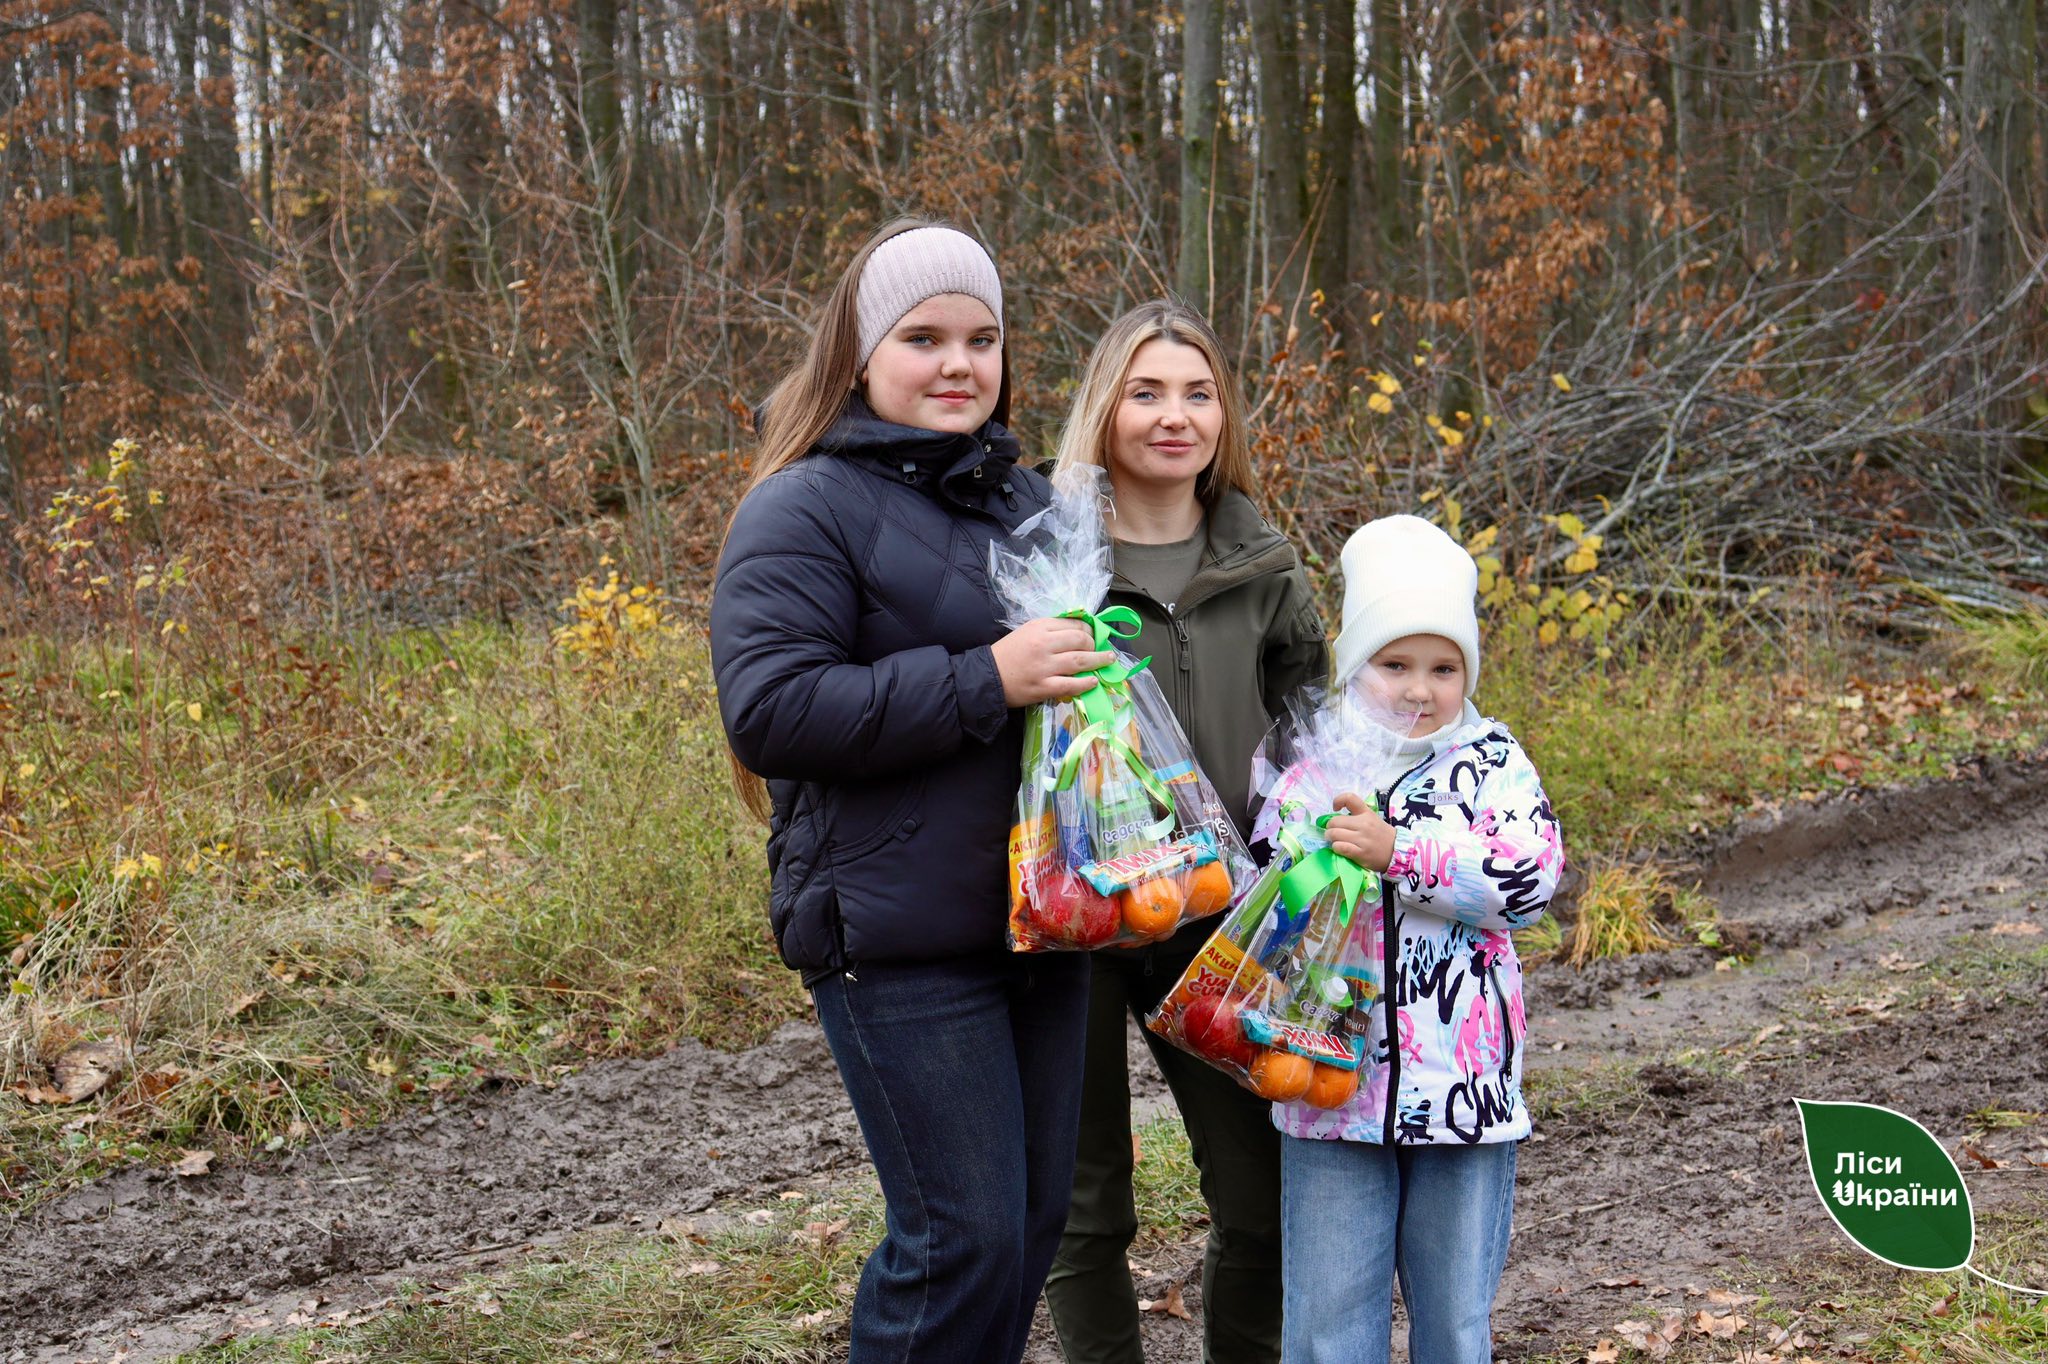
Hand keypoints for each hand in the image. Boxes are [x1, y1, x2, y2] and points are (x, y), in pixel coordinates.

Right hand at [991, 618, 1116, 706]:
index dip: (1090, 629)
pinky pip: (1071, 684)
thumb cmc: (1008, 653)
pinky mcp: (1043, 686)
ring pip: (1080, 661)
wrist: (987, 676)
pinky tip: (1094, 681)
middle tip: (1103, 650)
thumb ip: (1050, 630)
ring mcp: (1044, 666)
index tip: (1095, 635)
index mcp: (1040, 627)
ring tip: (1109, 660)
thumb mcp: (1027, 632)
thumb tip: (1078, 631)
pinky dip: (1086, 683)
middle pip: (1081, 640)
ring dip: (1099, 661)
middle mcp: (1044, 644)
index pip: (1074, 624)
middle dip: (1095, 644)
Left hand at [1322, 792, 1395, 872]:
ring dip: (1331, 838)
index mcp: (1366, 813)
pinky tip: (1340, 848)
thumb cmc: (1381, 834)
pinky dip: (1336, 848)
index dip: (1338, 800)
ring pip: (1334, 834)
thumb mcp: (1372, 818)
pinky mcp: (1360, 853)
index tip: (1335, 808)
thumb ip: (1356, 816)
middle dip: (1330, 827)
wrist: (1397, 851)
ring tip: (1335, 841)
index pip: (1349, 798)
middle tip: (1333, 832)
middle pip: (1334, 821)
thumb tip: (1334, 819)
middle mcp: (1364, 824)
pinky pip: (1339, 847)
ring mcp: (1362, 839)